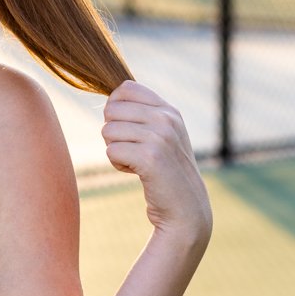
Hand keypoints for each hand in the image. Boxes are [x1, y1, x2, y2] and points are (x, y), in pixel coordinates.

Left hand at [102, 80, 212, 240]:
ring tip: (137, 162)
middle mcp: (166, 119)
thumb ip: (143, 114)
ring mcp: (160, 137)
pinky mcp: (150, 157)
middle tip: (132, 149)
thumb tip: (110, 97)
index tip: (125, 127)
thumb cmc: (167, 171)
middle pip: (111, 109)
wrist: (186, 208)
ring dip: (116, 150)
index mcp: (169, 110)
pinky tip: (137, 172)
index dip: (115, 106)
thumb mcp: (162, 134)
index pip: (126, 88)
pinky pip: (111, 151)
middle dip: (113, 132)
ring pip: (108, 131)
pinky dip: (118, 164)